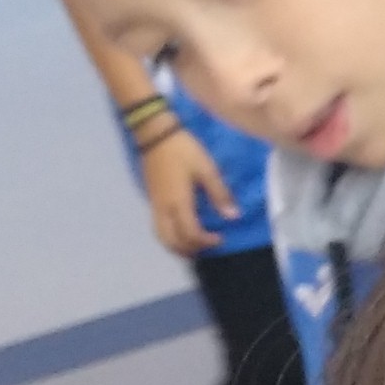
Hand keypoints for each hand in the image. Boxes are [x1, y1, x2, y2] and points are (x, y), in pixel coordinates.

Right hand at [141, 125, 237, 255]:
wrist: (156, 135)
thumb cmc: (184, 151)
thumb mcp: (207, 169)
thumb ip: (219, 194)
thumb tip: (232, 217)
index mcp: (179, 203)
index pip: (191, 234)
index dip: (206, 242)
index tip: (220, 238)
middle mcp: (164, 209)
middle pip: (173, 241)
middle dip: (190, 249)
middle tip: (207, 246)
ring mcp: (155, 205)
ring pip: (162, 237)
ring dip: (177, 246)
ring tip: (193, 246)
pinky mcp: (151, 200)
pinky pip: (157, 227)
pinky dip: (169, 237)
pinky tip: (180, 232)